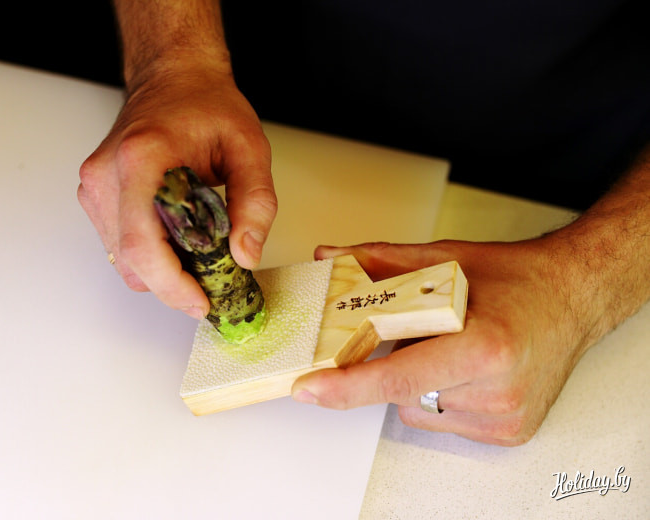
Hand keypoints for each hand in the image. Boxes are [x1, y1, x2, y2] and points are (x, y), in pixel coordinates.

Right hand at [78, 63, 275, 318]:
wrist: (173, 78)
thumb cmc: (207, 106)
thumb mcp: (248, 148)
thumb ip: (255, 202)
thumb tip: (245, 254)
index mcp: (141, 158)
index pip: (143, 242)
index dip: (171, 284)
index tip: (200, 301)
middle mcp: (107, 174)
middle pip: (131, 259)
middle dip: (172, 285)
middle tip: (210, 288)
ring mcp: (95, 186)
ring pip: (123, 258)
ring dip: (161, 270)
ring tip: (197, 254)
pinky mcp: (95, 195)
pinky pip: (120, 245)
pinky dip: (150, 254)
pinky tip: (177, 238)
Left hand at [291, 239, 599, 445]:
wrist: (575, 298)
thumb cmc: (519, 280)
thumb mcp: (446, 260)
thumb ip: (381, 262)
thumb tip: (330, 259)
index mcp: (485, 345)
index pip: (398, 376)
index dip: (348, 385)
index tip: (309, 388)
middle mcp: (499, 388)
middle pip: (402, 393)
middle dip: (388, 364)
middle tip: (410, 333)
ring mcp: (505, 416)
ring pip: (417, 409)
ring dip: (414, 381)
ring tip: (447, 347)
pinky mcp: (508, 432)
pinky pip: (442, 419)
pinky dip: (437, 395)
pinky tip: (462, 368)